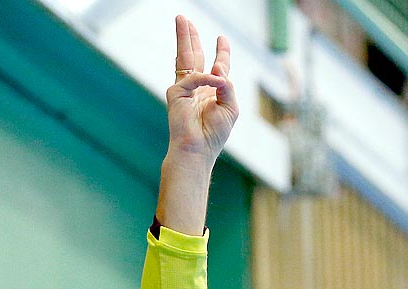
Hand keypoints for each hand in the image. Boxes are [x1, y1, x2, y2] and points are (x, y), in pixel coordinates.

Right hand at [166, 15, 238, 162]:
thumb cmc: (214, 134)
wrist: (198, 149)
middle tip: (187, 20)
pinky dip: (208, 77)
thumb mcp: (230, 108)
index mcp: (212, 92)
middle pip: (195, 57)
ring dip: (184, 38)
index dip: (221, 53)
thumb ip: (228, 85)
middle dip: (192, 37)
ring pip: (184, 57)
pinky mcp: (176, 93)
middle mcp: (198, 88)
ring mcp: (185, 89)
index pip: (217, 68)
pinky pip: (194, 77)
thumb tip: (219, 68)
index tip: (222, 39)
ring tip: (181, 20)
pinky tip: (217, 78)